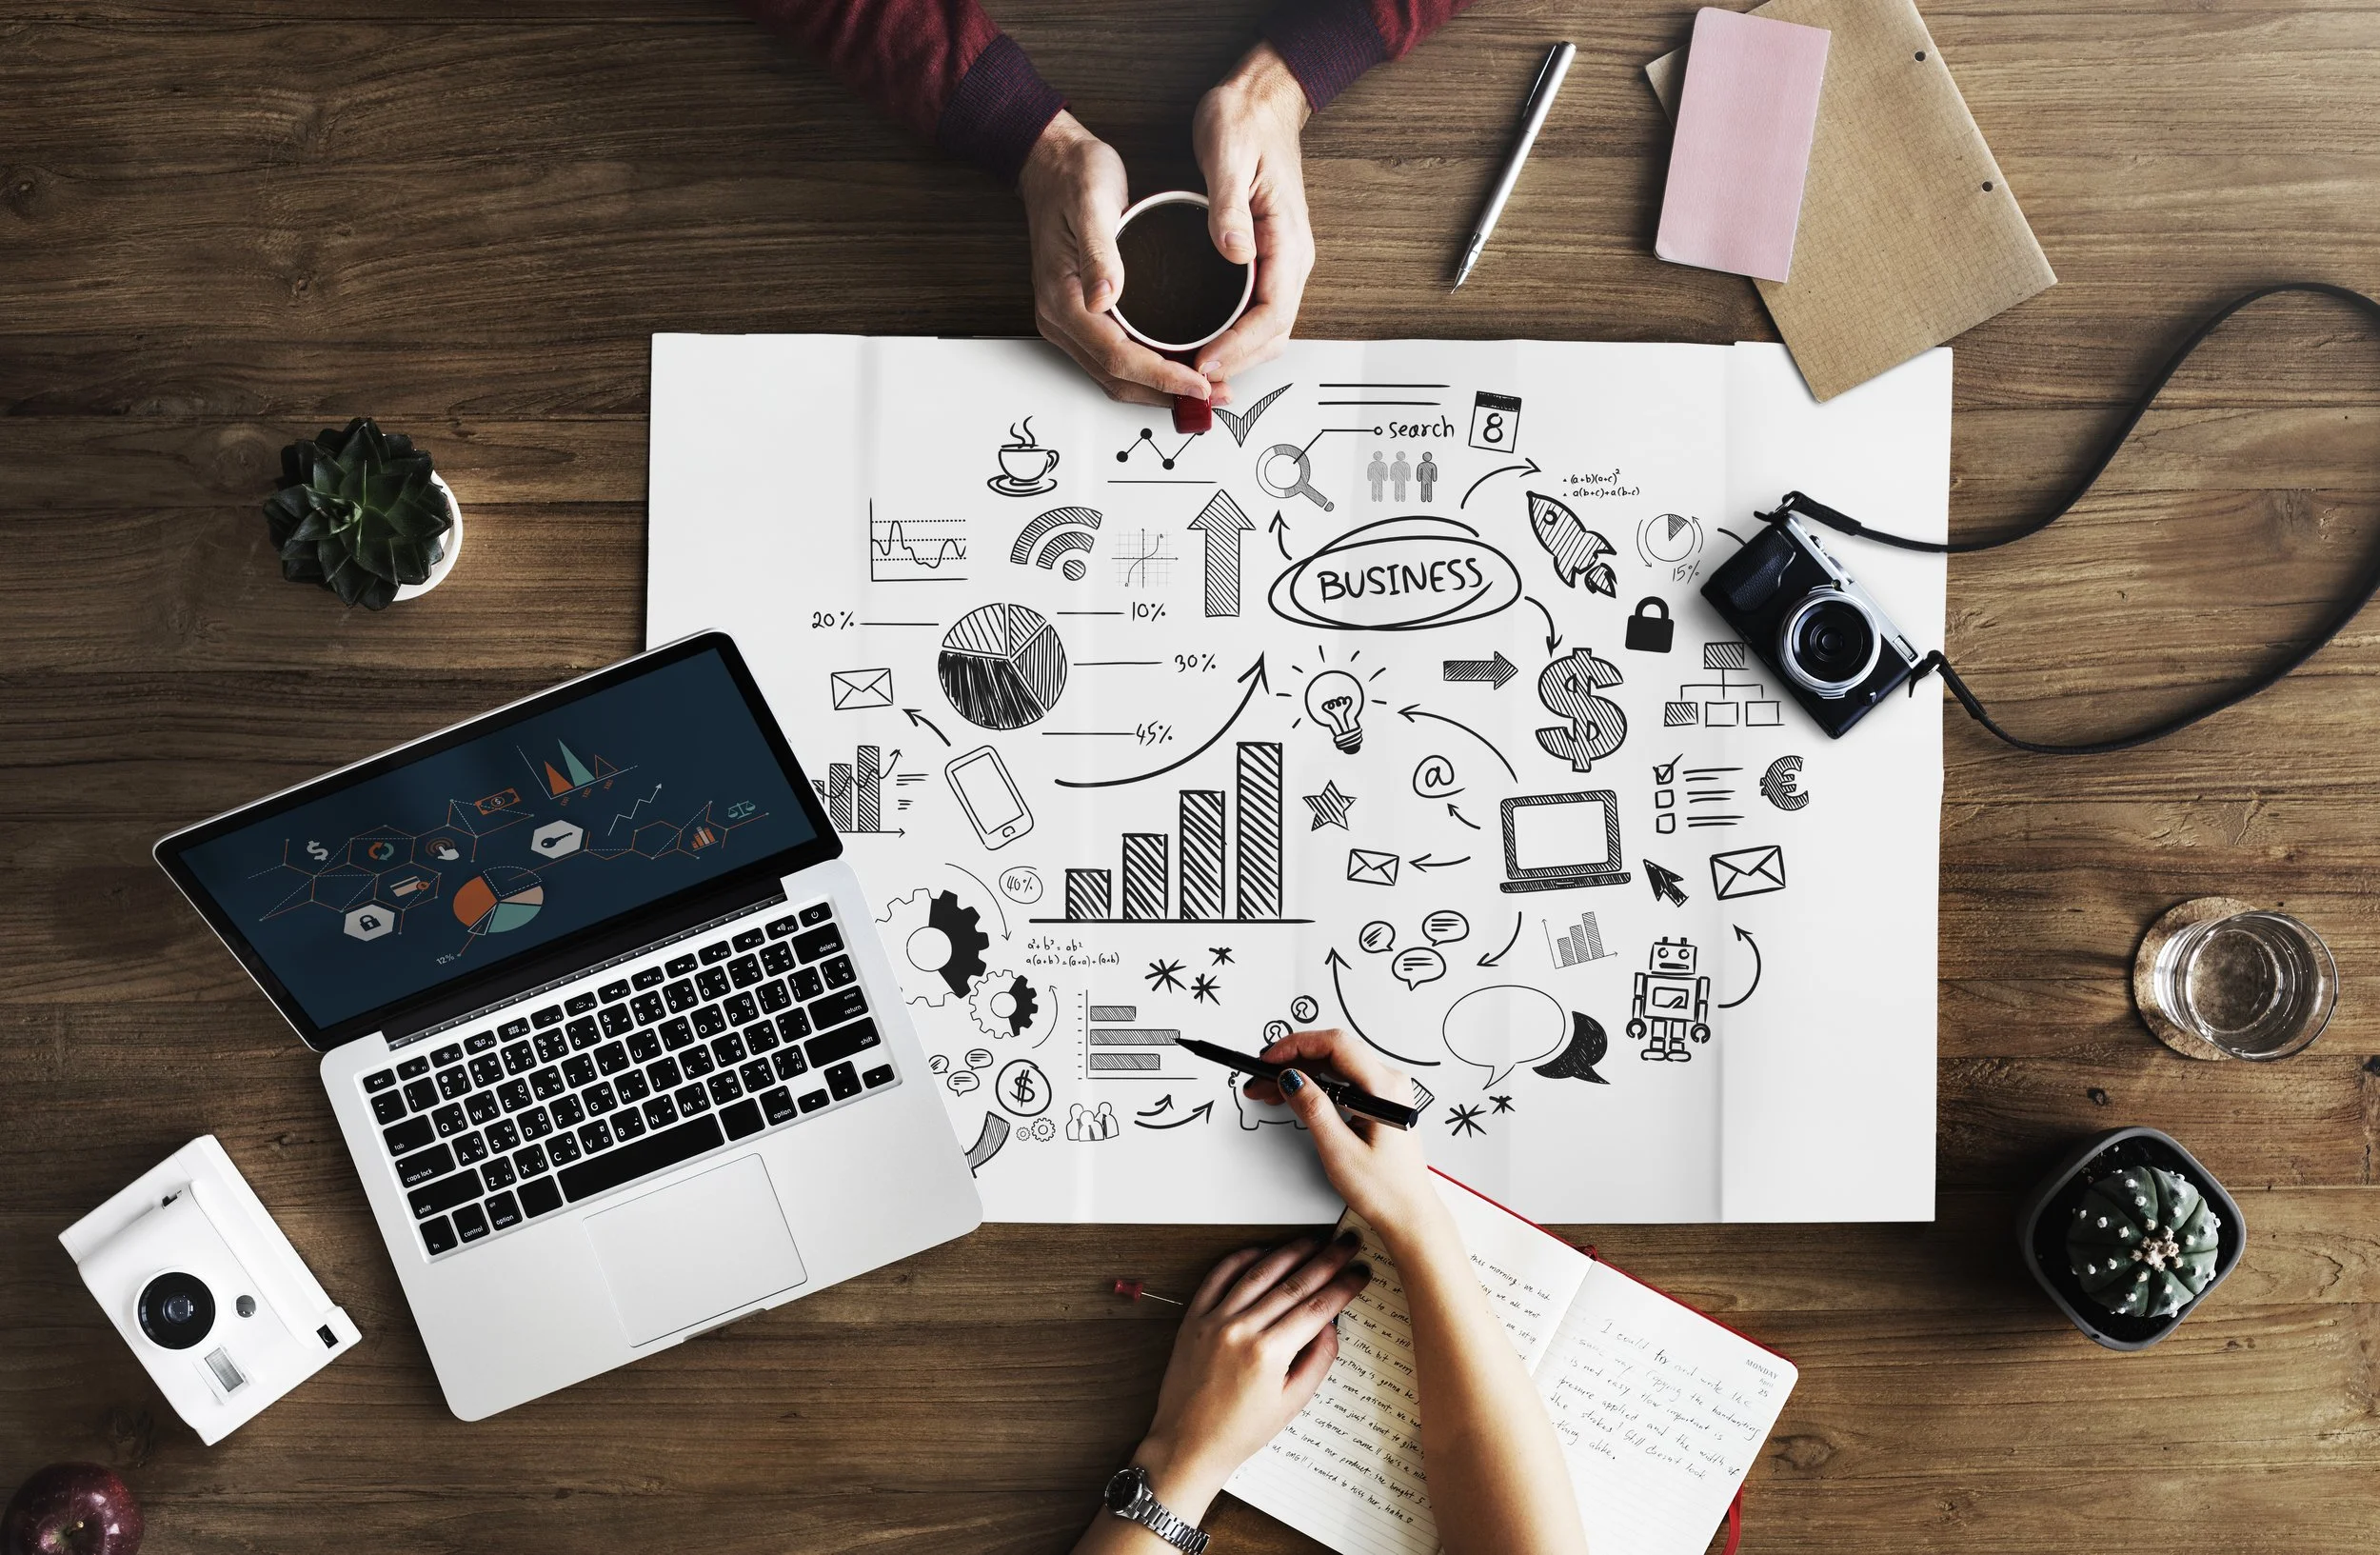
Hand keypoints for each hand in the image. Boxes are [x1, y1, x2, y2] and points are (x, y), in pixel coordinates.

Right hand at [1019, 111, 1213, 406]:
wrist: (1052, 164)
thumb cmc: (1073, 177)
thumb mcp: (1091, 203)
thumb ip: (1099, 252)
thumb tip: (1105, 297)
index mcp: (1063, 300)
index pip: (1116, 356)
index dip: (1161, 376)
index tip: (1200, 383)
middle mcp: (1062, 319)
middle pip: (1116, 378)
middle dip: (1166, 394)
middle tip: (1215, 395)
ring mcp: (1070, 321)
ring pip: (1116, 376)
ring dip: (1160, 389)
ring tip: (1206, 389)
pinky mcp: (1083, 316)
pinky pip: (1115, 358)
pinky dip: (1149, 372)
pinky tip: (1179, 366)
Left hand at [1131, 1235, 1371, 1519]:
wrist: (1188, 1444)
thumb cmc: (1238, 1432)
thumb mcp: (1291, 1403)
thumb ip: (1317, 1360)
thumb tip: (1331, 1324)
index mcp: (1268, 1354)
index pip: (1317, 1308)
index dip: (1343, 1286)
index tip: (1359, 1273)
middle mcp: (1241, 1330)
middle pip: (1294, 1284)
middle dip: (1326, 1261)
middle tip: (1346, 1245)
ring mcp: (1214, 1320)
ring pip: (1259, 1273)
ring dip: (1289, 1252)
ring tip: (1312, 1242)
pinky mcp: (1194, 1318)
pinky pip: (1219, 1277)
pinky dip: (1242, 1259)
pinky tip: (1262, 1251)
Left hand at [1189, 43, 1315, 384]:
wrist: (1262, 98)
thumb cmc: (1245, 120)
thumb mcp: (1228, 154)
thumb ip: (1229, 207)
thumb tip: (1234, 252)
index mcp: (1288, 239)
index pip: (1272, 314)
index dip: (1240, 346)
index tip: (1205, 361)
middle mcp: (1291, 257)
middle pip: (1273, 334)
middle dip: (1237, 363)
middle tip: (1192, 379)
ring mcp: (1280, 260)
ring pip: (1266, 329)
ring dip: (1236, 355)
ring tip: (1194, 370)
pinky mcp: (1265, 258)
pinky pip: (1256, 311)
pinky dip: (1234, 336)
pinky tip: (1204, 341)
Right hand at [1245, 1029, 1444, 1246]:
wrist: (1408, 1214)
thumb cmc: (1385, 1190)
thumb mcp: (1339, 1151)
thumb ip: (1314, 1109)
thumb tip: (1290, 1078)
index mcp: (1385, 1089)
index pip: (1336, 1045)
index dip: (1297, 1046)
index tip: (1268, 1060)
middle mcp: (1390, 1083)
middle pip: (1334, 1051)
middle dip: (1293, 1060)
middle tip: (1261, 1078)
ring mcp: (1386, 1091)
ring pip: (1336, 1065)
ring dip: (1302, 1072)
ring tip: (1270, 1090)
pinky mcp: (1380, 1101)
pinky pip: (1344, 1080)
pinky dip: (1317, 1084)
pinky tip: (1295, 1095)